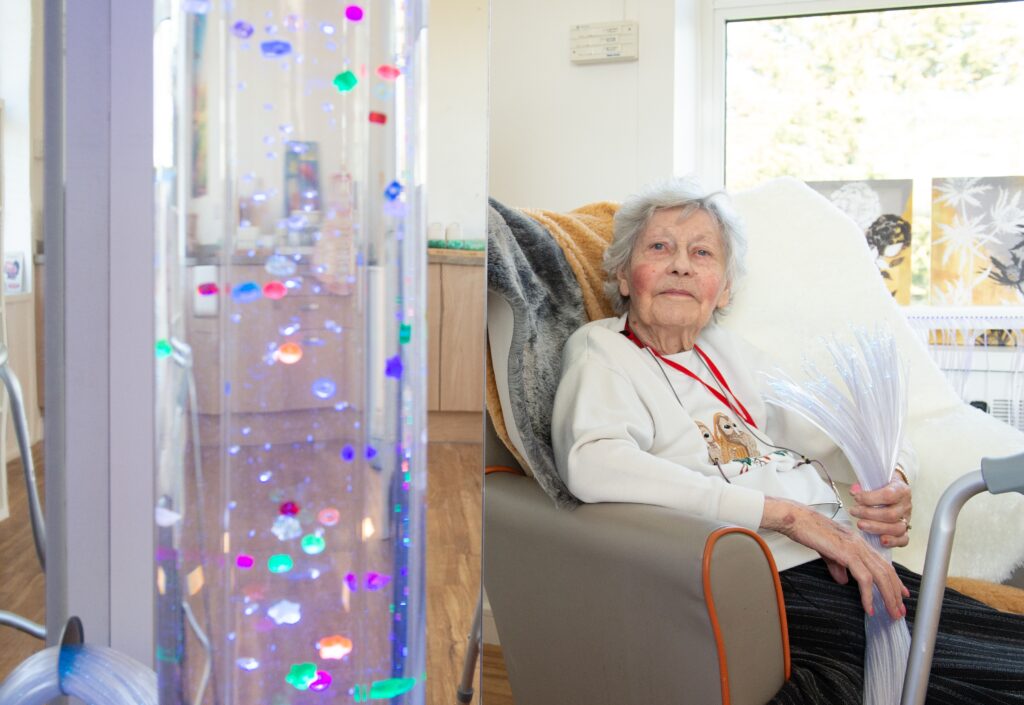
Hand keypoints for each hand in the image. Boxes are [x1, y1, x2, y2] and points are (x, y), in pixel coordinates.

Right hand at [761, 497, 907, 618]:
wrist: (797, 519)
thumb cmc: (808, 530)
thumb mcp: (827, 551)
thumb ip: (837, 566)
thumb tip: (844, 580)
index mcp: (858, 543)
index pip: (883, 563)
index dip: (894, 580)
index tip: (900, 594)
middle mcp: (861, 545)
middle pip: (887, 571)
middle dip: (895, 593)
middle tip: (899, 611)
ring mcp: (856, 548)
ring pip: (880, 576)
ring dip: (888, 597)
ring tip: (891, 612)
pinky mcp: (847, 553)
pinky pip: (864, 578)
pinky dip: (868, 595)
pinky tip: (868, 607)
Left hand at [847, 477, 912, 547]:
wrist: (895, 488)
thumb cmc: (883, 485)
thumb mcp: (876, 480)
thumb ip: (864, 485)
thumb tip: (854, 491)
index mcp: (901, 490)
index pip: (888, 495)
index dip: (870, 498)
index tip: (856, 498)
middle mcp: (905, 505)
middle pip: (890, 515)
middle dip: (868, 514)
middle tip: (854, 511)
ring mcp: (906, 518)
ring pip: (896, 528)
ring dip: (875, 528)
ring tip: (860, 524)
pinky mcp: (905, 530)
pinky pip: (903, 539)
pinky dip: (893, 541)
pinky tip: (880, 540)